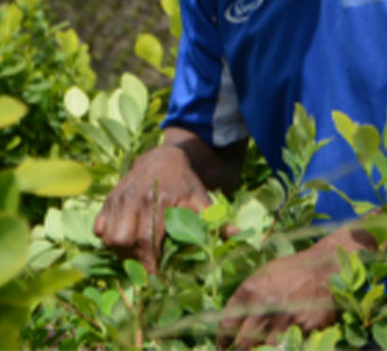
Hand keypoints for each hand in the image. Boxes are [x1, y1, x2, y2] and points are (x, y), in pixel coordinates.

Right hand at [93, 145, 211, 273]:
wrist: (162, 159)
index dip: (150, 262)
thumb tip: (236, 236)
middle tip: (147, 264)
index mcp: (161, 201)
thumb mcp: (202, 198)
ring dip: (120, 250)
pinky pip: (98, 228)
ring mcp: (119, 200)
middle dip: (134, 258)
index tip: (156, 278)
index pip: (149, 240)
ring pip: (108, 236)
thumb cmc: (185, 184)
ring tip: (137, 253)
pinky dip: (108, 238)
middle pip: (123, 240)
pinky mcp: (108, 201)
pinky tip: (125, 240)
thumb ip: (216, 219)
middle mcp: (136, 200)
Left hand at [217, 226, 376, 348]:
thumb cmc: (294, 269)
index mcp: (250, 291)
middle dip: (241, 348)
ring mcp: (285, 320)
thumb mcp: (264, 275)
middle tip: (244, 348)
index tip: (224, 344)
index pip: (226, 326)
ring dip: (263, 349)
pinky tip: (287, 339)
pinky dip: (287, 345)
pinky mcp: (305, 329)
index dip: (223, 339)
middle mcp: (264, 307)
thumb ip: (246, 297)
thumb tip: (232, 320)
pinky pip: (290, 346)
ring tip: (263, 346)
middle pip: (243, 344)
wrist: (329, 266)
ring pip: (265, 349)